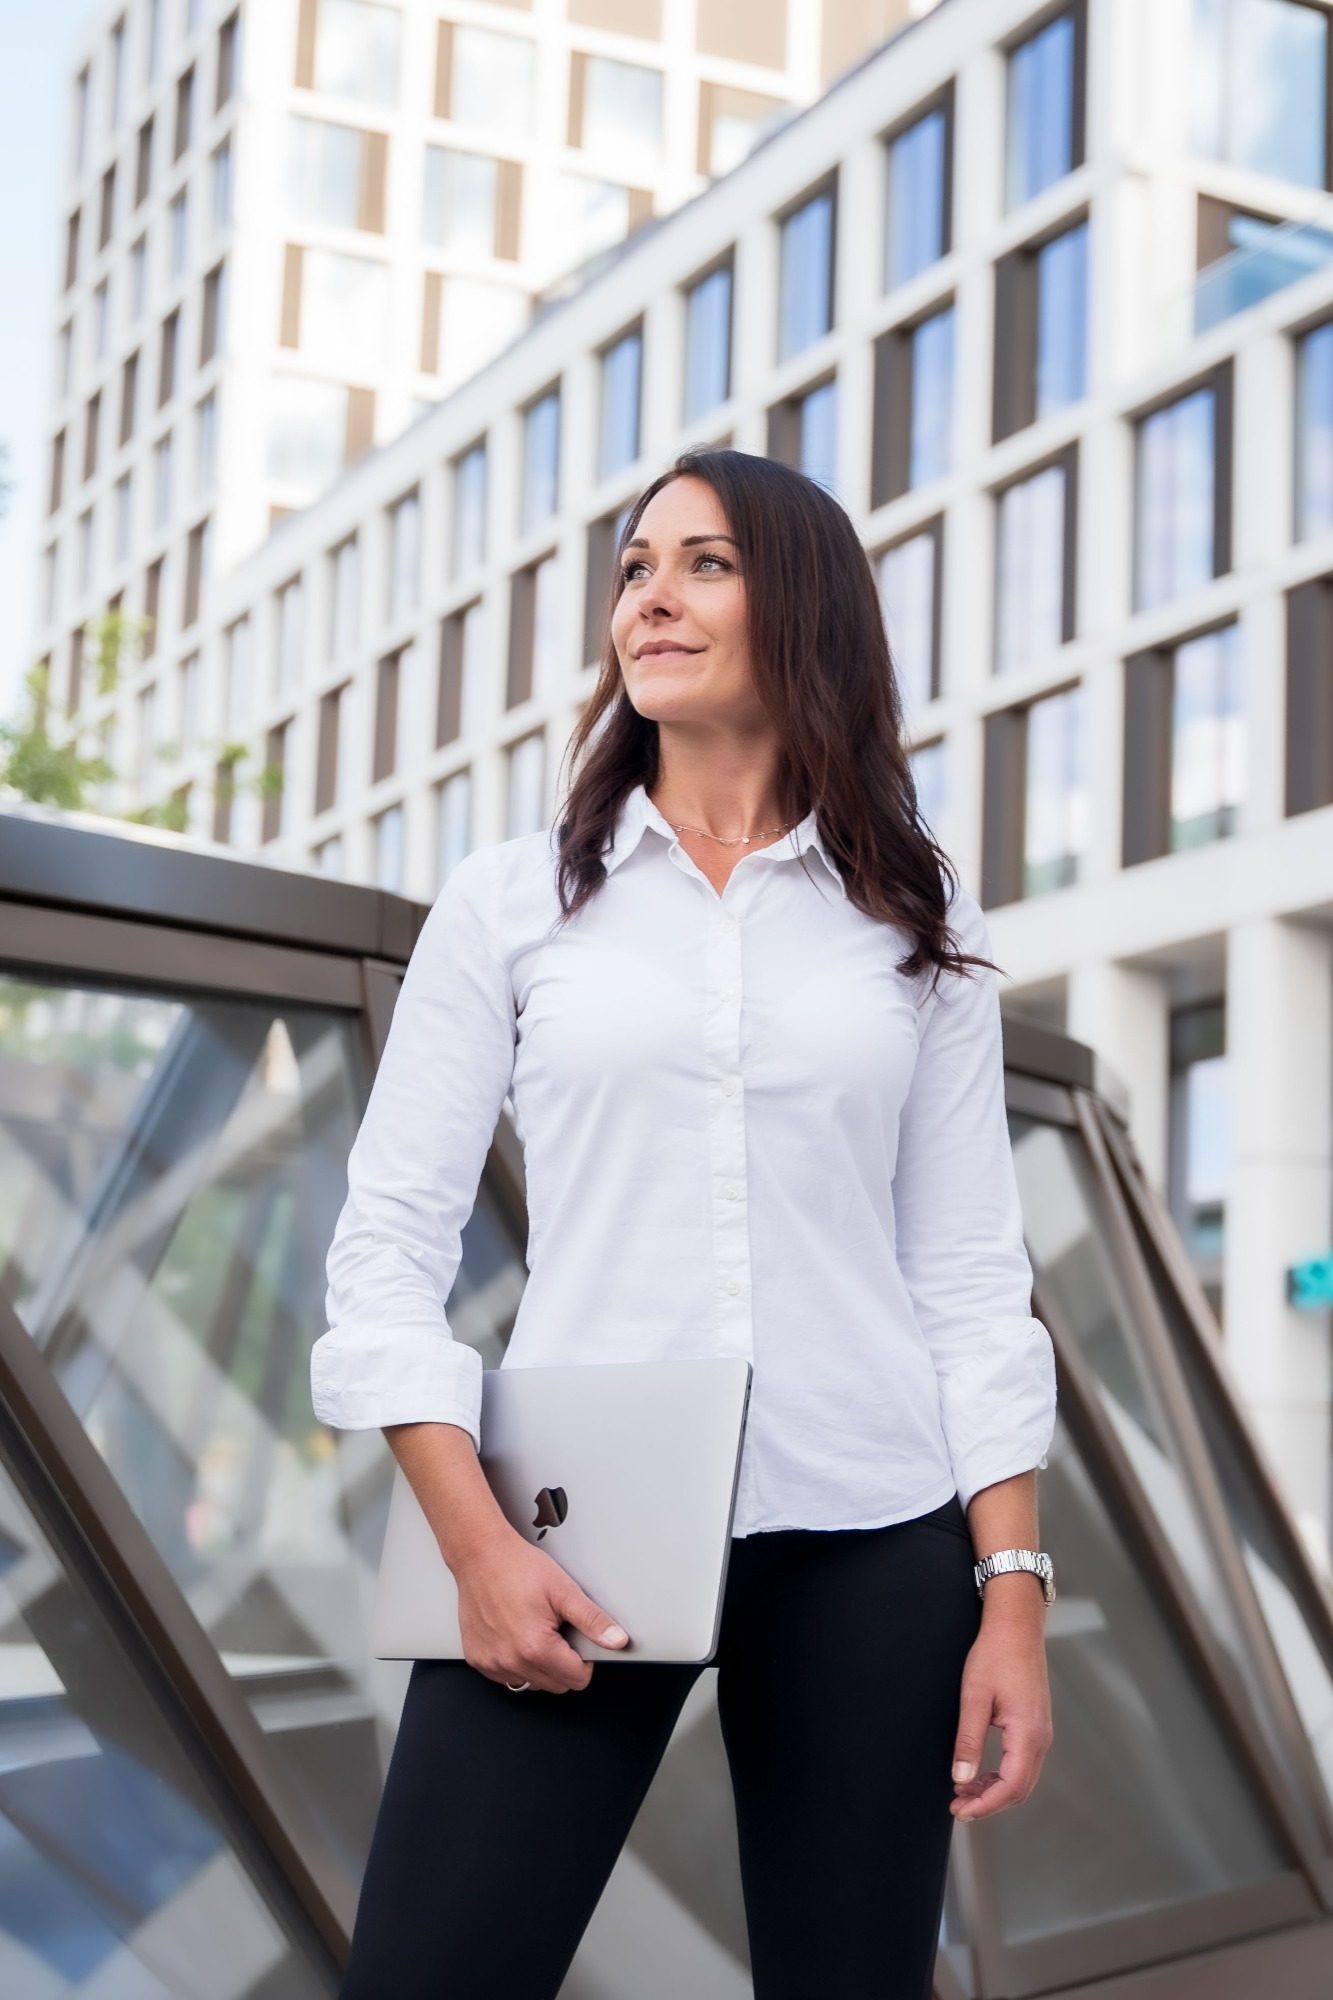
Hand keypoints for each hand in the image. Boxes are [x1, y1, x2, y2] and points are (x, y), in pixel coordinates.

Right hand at [453, 1529, 630, 1692]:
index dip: (584, 1660)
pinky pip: (507, 1677)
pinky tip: (515, 1634)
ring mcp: (492, 1663)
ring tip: (534, 1630)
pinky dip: (516, 1662)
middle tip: (556, 1630)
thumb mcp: (563, 1590)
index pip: (577, 1679)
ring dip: (539, 1666)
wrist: (480, 1555)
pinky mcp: (478, 1660)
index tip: (577, 1639)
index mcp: (536, 1647)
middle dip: (563, 1663)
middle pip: (556, 1686)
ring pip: (531, 1683)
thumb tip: (617, 1640)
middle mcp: (511, 1661)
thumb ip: (593, 1620)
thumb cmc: (517, 1567)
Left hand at [949, 1609, 1051, 1821]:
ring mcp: (1042, 1732)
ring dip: (994, 1790)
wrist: (1016, 1627)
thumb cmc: (995, 1655)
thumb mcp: (974, 1696)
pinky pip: (1023, 1763)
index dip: (985, 1805)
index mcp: (1028, 1733)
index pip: (1011, 1787)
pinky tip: (980, 1773)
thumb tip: (961, 1780)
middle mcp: (1041, 1737)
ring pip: (1022, 1778)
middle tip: (957, 1807)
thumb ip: (969, 1740)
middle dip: (989, 1803)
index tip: (959, 1811)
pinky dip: (1002, 1775)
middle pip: (1019, 1789)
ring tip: (963, 1791)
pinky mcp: (1036, 1726)